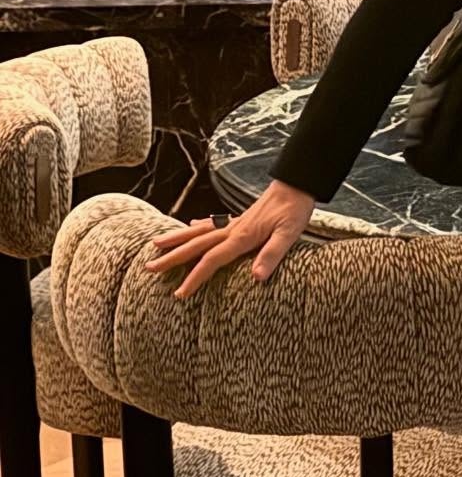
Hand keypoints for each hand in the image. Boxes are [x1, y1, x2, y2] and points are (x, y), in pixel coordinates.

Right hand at [143, 181, 317, 298]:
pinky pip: (212, 224)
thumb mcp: (289, 234)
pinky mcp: (240, 218)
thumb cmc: (295, 210)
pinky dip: (198, 227)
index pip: (211, 260)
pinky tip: (190, 226)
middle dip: (172, 258)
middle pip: (196, 245)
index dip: (194, 278)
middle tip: (149, 268)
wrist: (296, 183)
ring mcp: (234, 222)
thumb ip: (271, 255)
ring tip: (156, 244)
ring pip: (198, 232)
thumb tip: (256, 278)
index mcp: (242, 236)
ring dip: (177, 239)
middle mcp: (232, 228)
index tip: (179, 293)